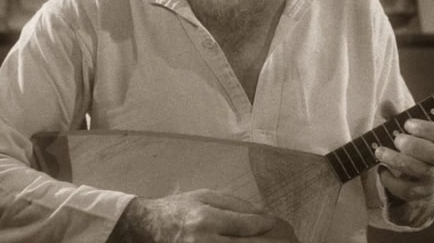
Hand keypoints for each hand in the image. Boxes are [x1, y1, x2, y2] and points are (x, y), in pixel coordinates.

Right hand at [108, 189, 299, 241]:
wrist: (149, 226)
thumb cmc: (181, 207)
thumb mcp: (206, 195)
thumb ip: (235, 205)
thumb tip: (263, 215)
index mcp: (206, 218)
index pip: (245, 225)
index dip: (264, 224)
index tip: (274, 223)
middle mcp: (203, 240)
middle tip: (284, 239)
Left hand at [374, 106, 433, 204]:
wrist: (410, 175)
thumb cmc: (407, 144)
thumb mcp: (400, 128)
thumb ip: (394, 116)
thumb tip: (385, 103)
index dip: (425, 128)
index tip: (407, 124)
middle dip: (412, 145)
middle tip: (396, 140)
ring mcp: (432, 176)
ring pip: (420, 171)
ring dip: (396, 160)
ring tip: (380, 152)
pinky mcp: (421, 192)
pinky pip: (408, 189)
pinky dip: (391, 180)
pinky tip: (381, 170)